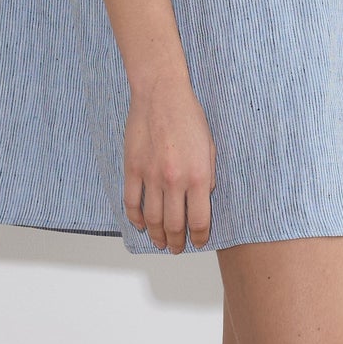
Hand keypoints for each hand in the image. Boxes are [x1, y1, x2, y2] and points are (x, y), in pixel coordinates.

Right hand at [124, 72, 216, 251]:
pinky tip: (141, 225)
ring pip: (153, 218)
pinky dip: (135, 218)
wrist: (161, 94)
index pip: (199, 220)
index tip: (198, 241)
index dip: (199, 236)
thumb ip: (208, 176)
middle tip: (177, 248)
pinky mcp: (132, 168)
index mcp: (198, 176)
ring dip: (157, 235)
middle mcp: (174, 180)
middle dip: (177, 242)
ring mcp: (151, 176)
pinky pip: (132, 202)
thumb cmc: (188, 117)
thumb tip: (204, 198)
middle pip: (175, 225)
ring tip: (161, 243)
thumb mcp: (210, 148)